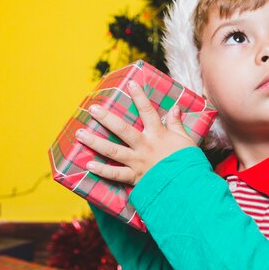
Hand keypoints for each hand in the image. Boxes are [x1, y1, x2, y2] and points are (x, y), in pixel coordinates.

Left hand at [75, 80, 195, 184]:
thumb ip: (177, 123)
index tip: (130, 84)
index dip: (139, 97)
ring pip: (113, 151)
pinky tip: (89, 164)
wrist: (188, 185)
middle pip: (122, 130)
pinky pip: (116, 174)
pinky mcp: (135, 178)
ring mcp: (138, 162)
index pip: (148, 111)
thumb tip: (175, 107)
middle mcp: (145, 146)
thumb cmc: (188, 162)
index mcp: (158, 135)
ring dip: (95, 142)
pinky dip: (102, 170)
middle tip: (92, 109)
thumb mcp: (186, 140)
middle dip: (106, 118)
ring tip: (80, 134)